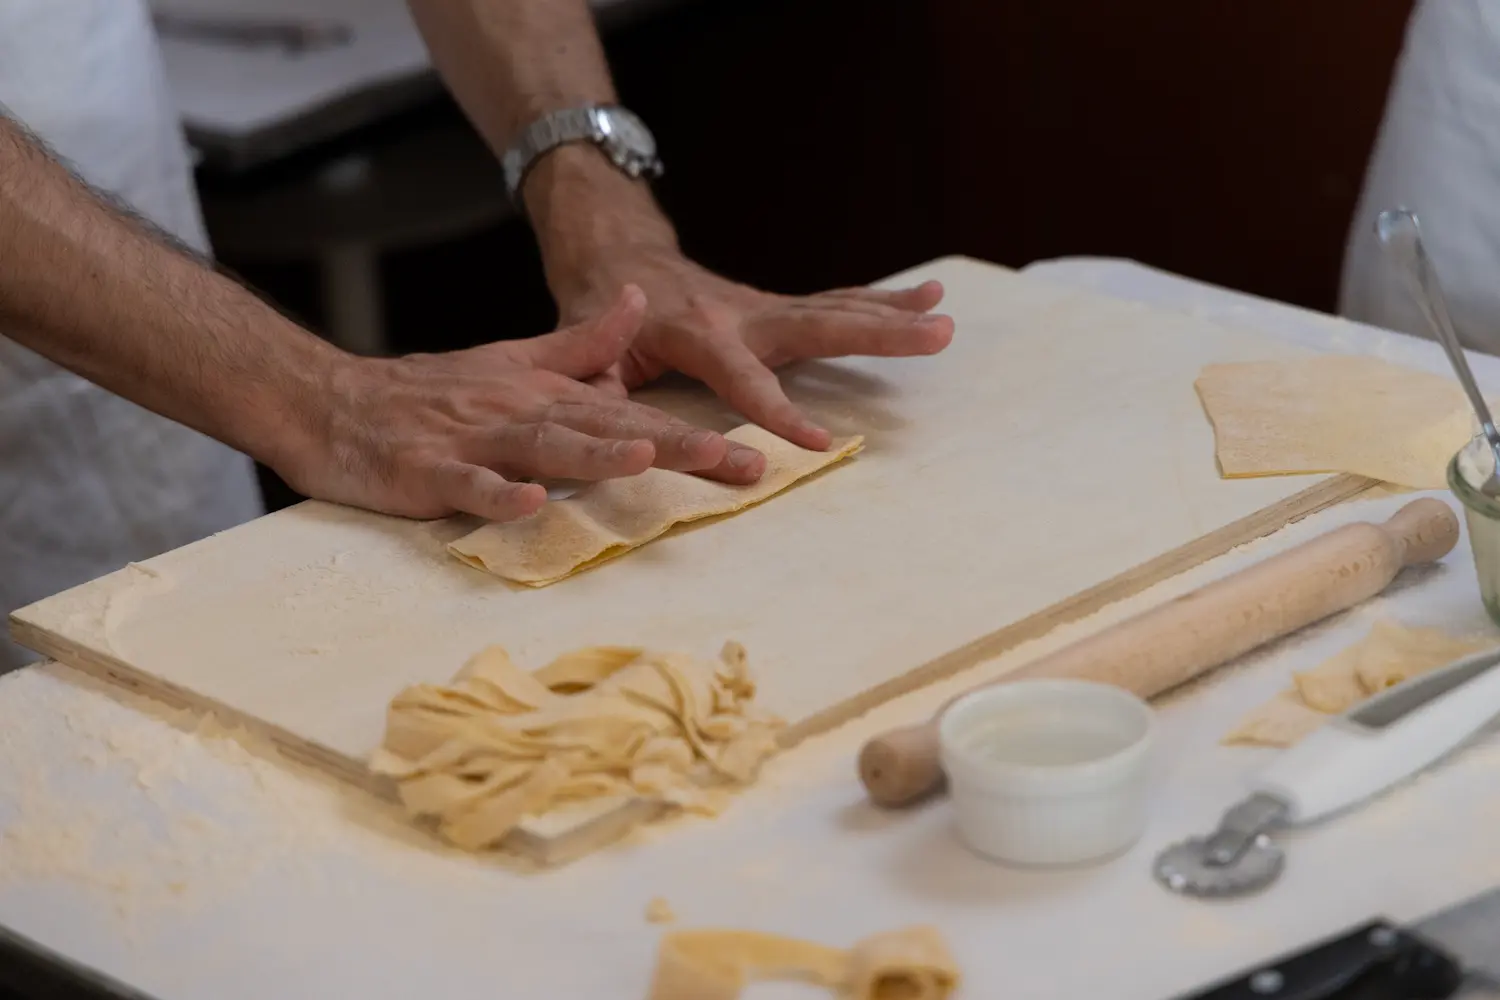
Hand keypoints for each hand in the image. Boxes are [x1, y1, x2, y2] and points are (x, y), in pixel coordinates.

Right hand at [275, 286, 765, 523]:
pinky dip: (499, 494)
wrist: (331, 400)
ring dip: (598, 456)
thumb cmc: (428, 391)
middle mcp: (519, 412)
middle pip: (606, 428)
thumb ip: (582, 343)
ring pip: (545, 447)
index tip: (757, 448)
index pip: (632, 413)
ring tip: (650, 460)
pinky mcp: (428, 472)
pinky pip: (467, 485)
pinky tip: (532, 503)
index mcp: (544, 393)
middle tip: (740, 462)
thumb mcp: (512, 361)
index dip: (694, 428)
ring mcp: (474, 441)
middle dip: (676, 445)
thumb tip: (640, 304)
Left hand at [554, 246, 954, 450]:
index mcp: (694, 333)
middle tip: (935, 334)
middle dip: (878, 333)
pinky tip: (927, 298)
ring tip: (944, 316)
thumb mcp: (583, 350)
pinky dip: (881, 302)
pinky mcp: (778, 308)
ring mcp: (764, 307)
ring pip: (837, 309)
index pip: (742, 378)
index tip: (817, 442)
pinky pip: (836, 305)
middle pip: (819, 325)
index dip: (776, 411)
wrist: (617, 256)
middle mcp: (740, 314)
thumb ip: (598, 388)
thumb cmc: (598, 313)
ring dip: (893, 313)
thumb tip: (611, 434)